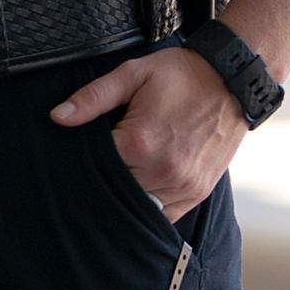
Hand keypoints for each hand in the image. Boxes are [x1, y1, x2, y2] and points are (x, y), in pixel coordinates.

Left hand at [50, 48, 245, 219]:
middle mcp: (162, 170)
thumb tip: (58, 117)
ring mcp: (182, 185)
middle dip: (105, 179)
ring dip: (127, 194)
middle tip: (102, 163)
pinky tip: (142, 187)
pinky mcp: (197, 192)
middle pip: (115, 190)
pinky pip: (164, 215)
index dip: (85, 161)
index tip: (82, 152)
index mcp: (140, 142)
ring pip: (139, 206)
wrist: (231, 80)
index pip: (96, 167)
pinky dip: (150, 206)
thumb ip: (93, 98)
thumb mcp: (132, 74)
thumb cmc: (180, 75)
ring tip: (123, 173)